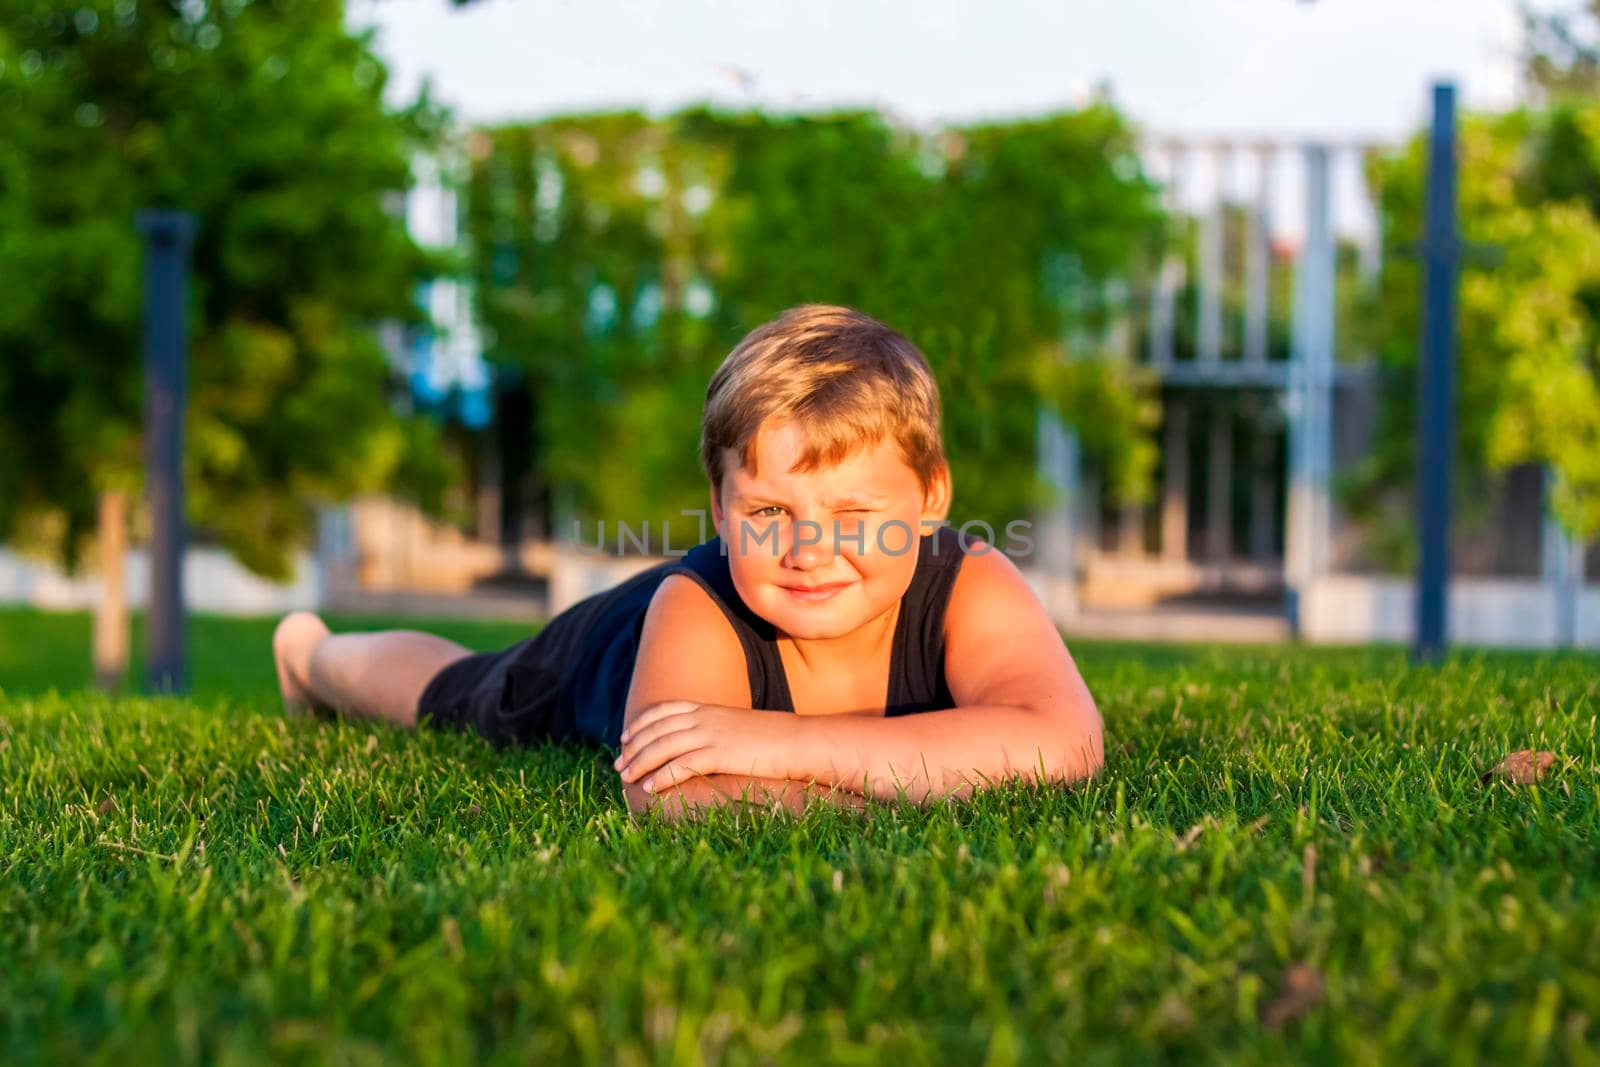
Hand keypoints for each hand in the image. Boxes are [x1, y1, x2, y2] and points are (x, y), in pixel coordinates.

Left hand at [614, 701, 795, 792]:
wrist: (798, 741)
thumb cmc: (772, 739)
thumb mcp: (738, 727)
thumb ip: (716, 730)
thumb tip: (699, 745)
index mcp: (709, 708)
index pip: (664, 710)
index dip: (641, 723)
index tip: (625, 738)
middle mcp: (706, 717)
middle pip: (658, 729)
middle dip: (634, 748)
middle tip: (618, 765)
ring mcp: (712, 734)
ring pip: (664, 746)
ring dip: (641, 762)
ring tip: (626, 778)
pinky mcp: (720, 753)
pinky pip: (682, 764)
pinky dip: (662, 776)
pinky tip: (651, 788)